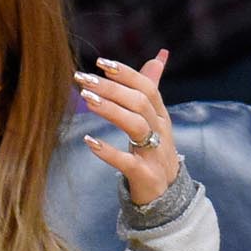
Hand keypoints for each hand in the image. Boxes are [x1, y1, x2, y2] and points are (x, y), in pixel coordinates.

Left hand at [75, 52, 179, 206]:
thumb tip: (159, 55)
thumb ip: (152, 88)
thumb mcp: (155, 119)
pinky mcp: (144, 175)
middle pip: (140, 102)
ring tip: (86, 100)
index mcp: (160, 114)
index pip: (147, 86)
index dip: (125, 73)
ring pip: (136, 126)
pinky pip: (127, 162)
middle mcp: (160, 130)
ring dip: (111, 111)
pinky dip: (108, 152)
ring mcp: (154, 153)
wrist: (166, 195)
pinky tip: (89, 141)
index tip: (100, 63)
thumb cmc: (155, 152)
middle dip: (112, 88)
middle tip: (84, 80)